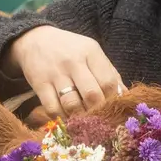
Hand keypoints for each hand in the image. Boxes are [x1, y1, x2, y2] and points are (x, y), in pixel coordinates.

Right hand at [5, 26, 125, 118]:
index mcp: (91, 52)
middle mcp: (73, 62)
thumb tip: (125, 97)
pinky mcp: (39, 84)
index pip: (108, 82)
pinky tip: (66, 118)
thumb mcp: (92, 53)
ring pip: (72, 105)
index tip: (113, 109)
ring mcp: (55, 73)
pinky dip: (62, 118)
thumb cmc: (70, 50)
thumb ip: (109, 73)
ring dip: (80, 118)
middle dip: (98, 112)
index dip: (113, 101)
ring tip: (84, 121)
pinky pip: (52, 109)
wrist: (35, 39)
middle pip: (92, 95)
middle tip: (99, 120)